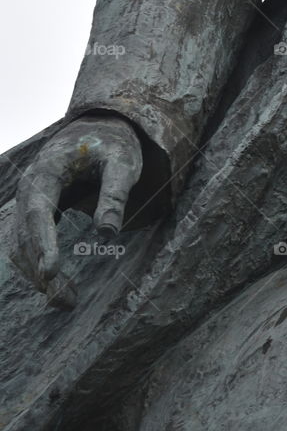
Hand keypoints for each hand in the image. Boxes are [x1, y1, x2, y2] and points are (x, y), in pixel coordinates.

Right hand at [13, 116, 142, 308]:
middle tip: (65, 300)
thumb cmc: (114, 145)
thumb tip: (107, 233)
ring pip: (19, 244)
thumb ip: (115, 193)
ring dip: (36, 274)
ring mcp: (28, 201)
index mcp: (46, 171)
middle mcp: (29, 188)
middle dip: (39, 269)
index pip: (38, 211)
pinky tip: (56, 286)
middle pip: (23, 234)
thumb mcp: (123, 163)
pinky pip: (26, 243)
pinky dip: (36, 265)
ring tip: (65, 301)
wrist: (100, 129)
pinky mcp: (35, 212)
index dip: (42, 243)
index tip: (50, 272)